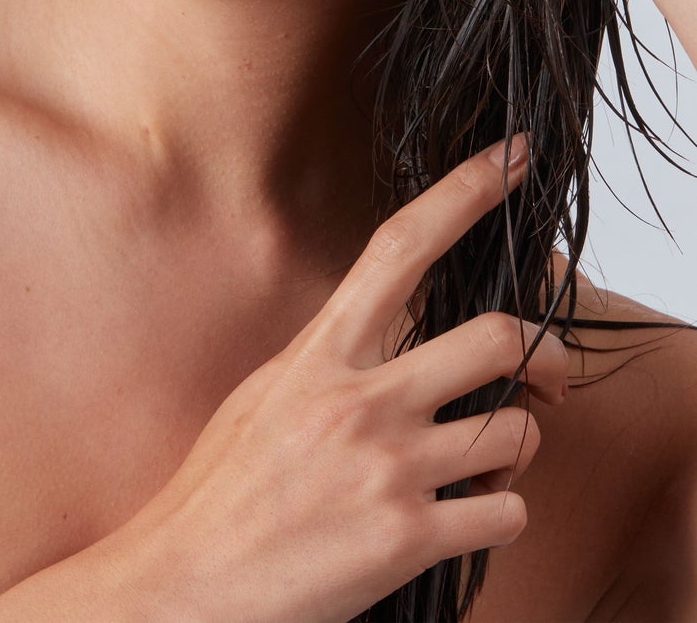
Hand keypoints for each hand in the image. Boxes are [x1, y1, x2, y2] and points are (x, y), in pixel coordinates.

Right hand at [0, 138, 563, 622]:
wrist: (194, 579)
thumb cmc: (224, 490)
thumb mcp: (268, 396)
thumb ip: (332, 361)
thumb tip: (395, 340)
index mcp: (319, 354)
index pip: (400, 248)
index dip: (462, 193)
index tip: (511, 157)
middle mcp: (360, 398)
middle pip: (498, 336)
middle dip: (541, 357)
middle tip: (543, 376)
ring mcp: (389, 465)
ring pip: (518, 430)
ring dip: (519, 446)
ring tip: (487, 459)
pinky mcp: (412, 535)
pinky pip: (508, 511)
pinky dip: (501, 514)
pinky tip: (464, 516)